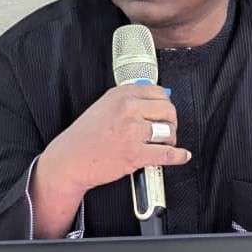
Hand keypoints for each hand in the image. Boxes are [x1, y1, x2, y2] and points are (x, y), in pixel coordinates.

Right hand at [31, 84, 191, 236]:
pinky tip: (182, 155)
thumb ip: (128, 101)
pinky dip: (178, 155)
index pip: (158, 92)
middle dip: (171, 121)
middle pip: (168, 110)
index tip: (164, 112)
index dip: (165, 103)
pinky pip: (167, 153)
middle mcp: (127, 109)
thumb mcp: (103, 107)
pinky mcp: (135, 154)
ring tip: (164, 143)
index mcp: (120, 95)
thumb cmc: (84, 136)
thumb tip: (155, 100)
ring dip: (170, 139)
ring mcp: (132, 131)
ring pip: (168, 131)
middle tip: (166, 129)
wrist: (69, 160)